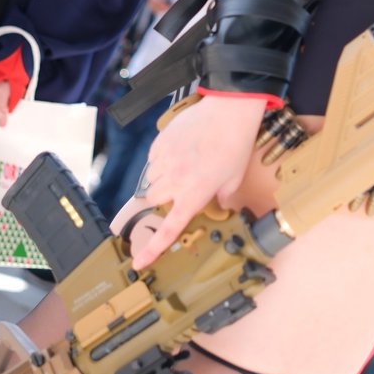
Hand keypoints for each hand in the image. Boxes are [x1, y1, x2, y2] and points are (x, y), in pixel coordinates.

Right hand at [128, 95, 265, 270]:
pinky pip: (153, 157)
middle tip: (178, 185)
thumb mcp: (233, 179)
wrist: (229, 111)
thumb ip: (221, 197)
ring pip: (151, 178)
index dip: (152, 249)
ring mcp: (165, 161)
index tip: (138, 262)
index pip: (168, 229)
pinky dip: (161, 158)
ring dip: (161, 176)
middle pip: (152, 199)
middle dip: (161, 196)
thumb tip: (217, 204)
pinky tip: (179, 149)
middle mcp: (175, 181)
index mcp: (193, 196)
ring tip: (183, 162)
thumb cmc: (235, 145)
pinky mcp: (160, 142)